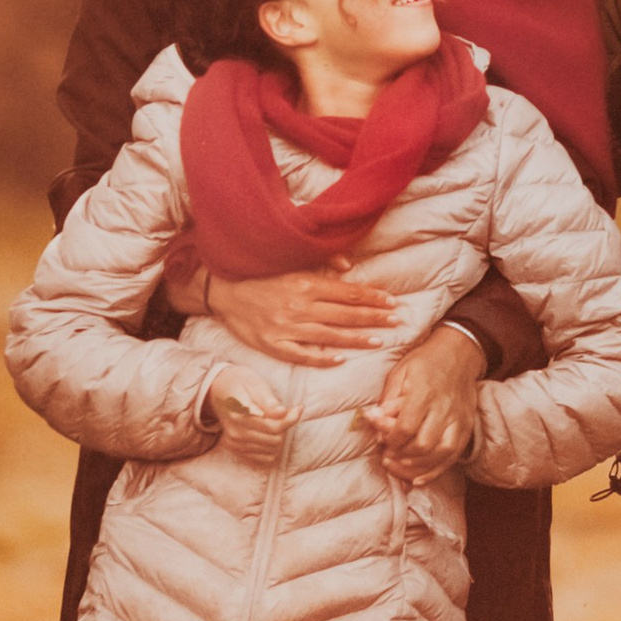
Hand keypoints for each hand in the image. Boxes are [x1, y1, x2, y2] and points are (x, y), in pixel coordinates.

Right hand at [205, 369, 291, 463]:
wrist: (217, 391)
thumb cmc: (240, 383)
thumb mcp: (254, 381)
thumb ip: (267, 398)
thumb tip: (282, 412)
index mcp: (239, 412)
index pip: (273, 425)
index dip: (291, 416)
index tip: (299, 407)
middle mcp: (235, 430)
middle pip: (276, 437)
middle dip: (285, 424)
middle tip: (286, 411)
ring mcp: (235, 442)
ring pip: (273, 447)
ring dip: (280, 435)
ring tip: (275, 419)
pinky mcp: (237, 449)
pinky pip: (266, 457)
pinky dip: (272, 446)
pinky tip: (269, 432)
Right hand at [207, 262, 399, 364]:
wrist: (222, 290)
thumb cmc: (260, 274)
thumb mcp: (289, 261)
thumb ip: (321, 262)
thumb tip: (349, 267)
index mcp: (305, 284)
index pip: (348, 293)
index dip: (372, 299)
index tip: (392, 302)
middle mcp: (299, 306)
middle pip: (345, 315)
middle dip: (374, 318)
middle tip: (397, 322)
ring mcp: (286, 328)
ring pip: (330, 336)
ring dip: (357, 339)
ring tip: (378, 341)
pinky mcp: (273, 345)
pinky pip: (302, 355)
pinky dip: (322, 358)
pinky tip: (340, 358)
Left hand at [364, 321, 483, 484]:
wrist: (459, 352)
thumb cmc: (425, 361)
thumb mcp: (400, 371)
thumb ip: (388, 400)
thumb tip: (375, 426)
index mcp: (425, 392)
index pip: (406, 426)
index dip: (390, 439)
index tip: (378, 438)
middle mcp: (444, 408)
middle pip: (423, 445)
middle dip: (401, 456)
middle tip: (386, 455)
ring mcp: (459, 420)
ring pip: (440, 454)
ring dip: (416, 467)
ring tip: (397, 466)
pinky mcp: (466, 427)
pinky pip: (453, 457)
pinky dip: (435, 472)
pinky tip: (417, 479)